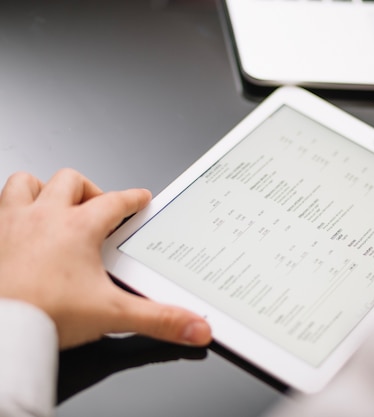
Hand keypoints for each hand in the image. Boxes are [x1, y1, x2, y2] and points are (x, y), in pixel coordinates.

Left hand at [0, 169, 211, 348]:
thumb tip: (196, 328)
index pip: (115, 201)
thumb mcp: (112, 315)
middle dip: (90, 190)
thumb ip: (158, 320)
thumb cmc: (42, 315)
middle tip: (98, 208)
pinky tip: (18, 228)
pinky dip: (10, 210)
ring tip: (53, 206)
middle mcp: (44, 217)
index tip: (140, 197)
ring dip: (43, 189)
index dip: (133, 198)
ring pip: (26, 183)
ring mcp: (11, 223)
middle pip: (72, 181)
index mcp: (78, 228)